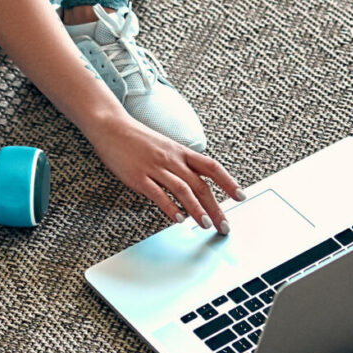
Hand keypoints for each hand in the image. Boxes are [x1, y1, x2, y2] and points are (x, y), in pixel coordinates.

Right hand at [87, 116, 244, 231]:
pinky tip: (178, 219)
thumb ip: (181, 163)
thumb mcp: (166, 147)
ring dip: (197, 210)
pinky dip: (171, 208)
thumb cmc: (138, 138)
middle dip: (216, 207)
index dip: (228, 182)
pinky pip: (158, 194)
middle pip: (201, 185)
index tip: (240, 196)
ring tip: (205, 225)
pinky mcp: (139, 177)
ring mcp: (156, 168)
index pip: (212, 167)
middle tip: (224, 225)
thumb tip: (195, 182)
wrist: (112, 126)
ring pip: (183, 190)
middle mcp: (172, 160)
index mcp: (181, 151)